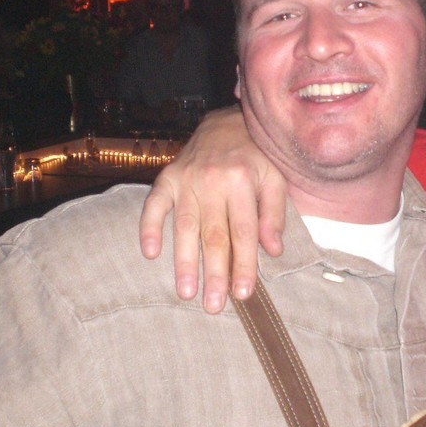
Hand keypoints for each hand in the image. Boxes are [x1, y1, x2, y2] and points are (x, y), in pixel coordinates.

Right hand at [139, 106, 286, 311]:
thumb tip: (273, 251)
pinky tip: (150, 253)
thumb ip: (274, 214)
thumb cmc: (256, 155)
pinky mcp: (167, 176)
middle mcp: (212, 181)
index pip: (244, 232)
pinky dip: (149, 227)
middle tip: (213, 306)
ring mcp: (186, 179)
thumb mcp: (276, 178)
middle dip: (213, 273)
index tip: (243, 293)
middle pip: (213, 235)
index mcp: (242, 181)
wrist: (228, 121)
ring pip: (184, 227)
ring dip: (184, 261)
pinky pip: (154, 204)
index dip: (244, 264)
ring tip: (185, 292)